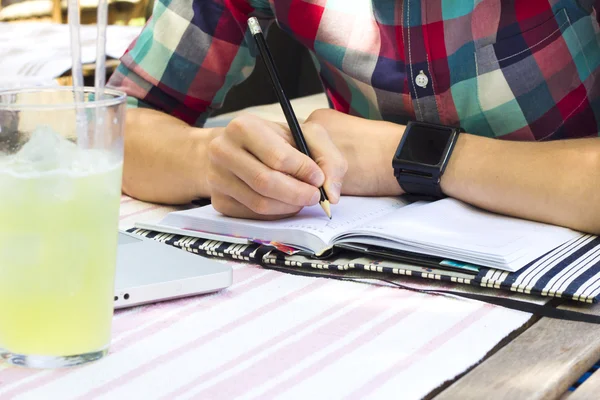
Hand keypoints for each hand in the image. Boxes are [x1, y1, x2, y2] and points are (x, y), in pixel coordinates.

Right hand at [207, 114, 347, 218]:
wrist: (235, 150)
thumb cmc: (273, 142)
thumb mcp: (303, 134)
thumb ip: (326, 156)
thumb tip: (331, 192)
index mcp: (243, 127)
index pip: (277, 157)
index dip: (303, 171)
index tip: (318, 178)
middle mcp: (223, 151)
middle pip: (265, 182)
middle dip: (298, 193)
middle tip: (315, 196)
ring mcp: (217, 178)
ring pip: (260, 203)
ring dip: (288, 206)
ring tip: (301, 198)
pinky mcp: (219, 201)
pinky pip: (254, 216)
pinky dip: (276, 214)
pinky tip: (284, 203)